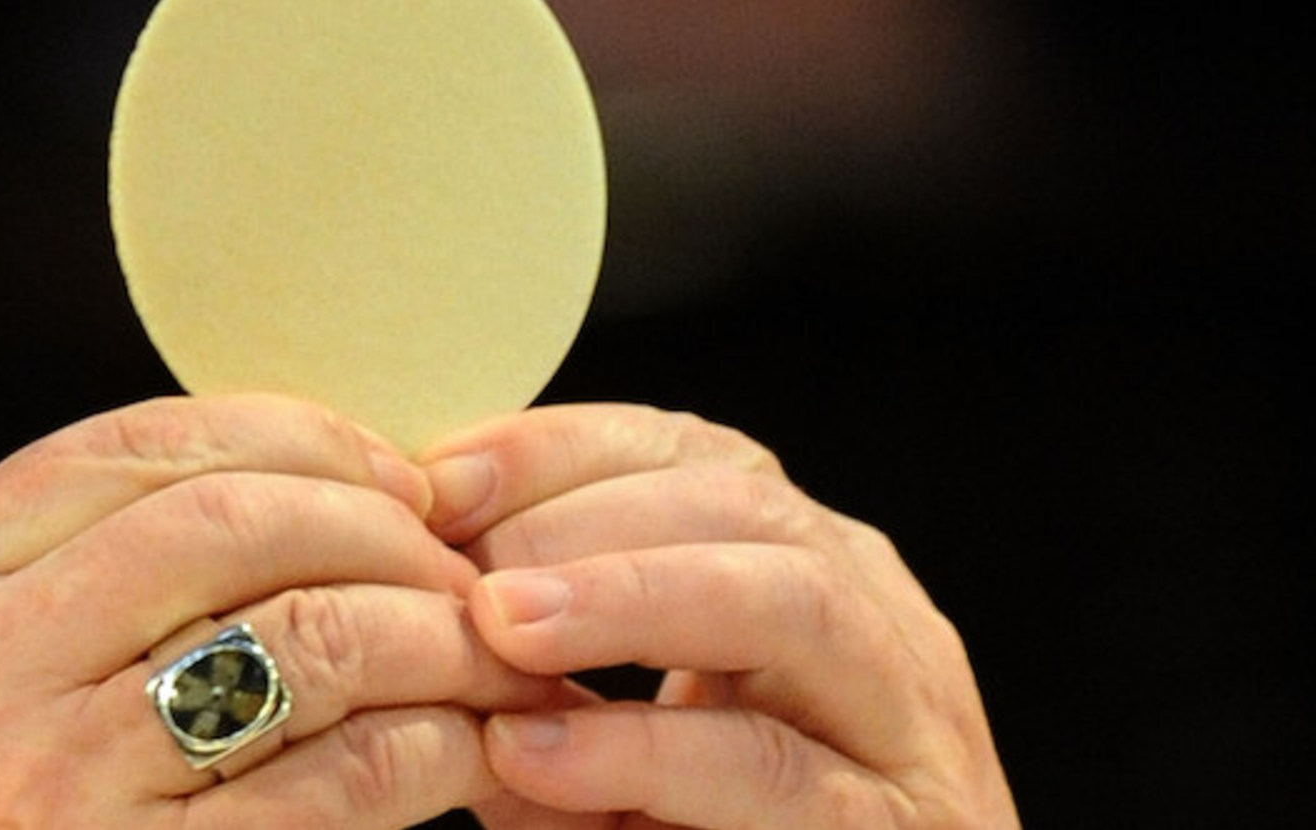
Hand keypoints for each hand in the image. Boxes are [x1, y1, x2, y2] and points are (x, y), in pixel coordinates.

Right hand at [0, 395, 566, 828]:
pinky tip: (466, 749)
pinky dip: (435, 744)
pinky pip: (346, 771)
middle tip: (453, 567)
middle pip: (230, 520)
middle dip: (377, 525)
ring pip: (306, 632)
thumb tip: (315, 486)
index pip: (134, 448)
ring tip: (482, 654)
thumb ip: (84, 584)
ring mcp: (52, 779)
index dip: (295, 439)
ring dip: (431, 630)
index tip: (389, 475)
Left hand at [417, 405, 1019, 829]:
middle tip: (461, 558)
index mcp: (804, 566)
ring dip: (629, 598)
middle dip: (587, 516)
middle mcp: (872, 618)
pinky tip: (538, 752)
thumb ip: (545, 667)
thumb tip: (410, 589)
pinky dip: (647, 751)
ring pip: (788, 606)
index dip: (559, 451)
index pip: (689, 455)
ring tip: (502, 623)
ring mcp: (905, 722)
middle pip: (745, 505)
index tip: (439, 481)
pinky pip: (775, 769)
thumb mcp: (627, 734)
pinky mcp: (897, 829)